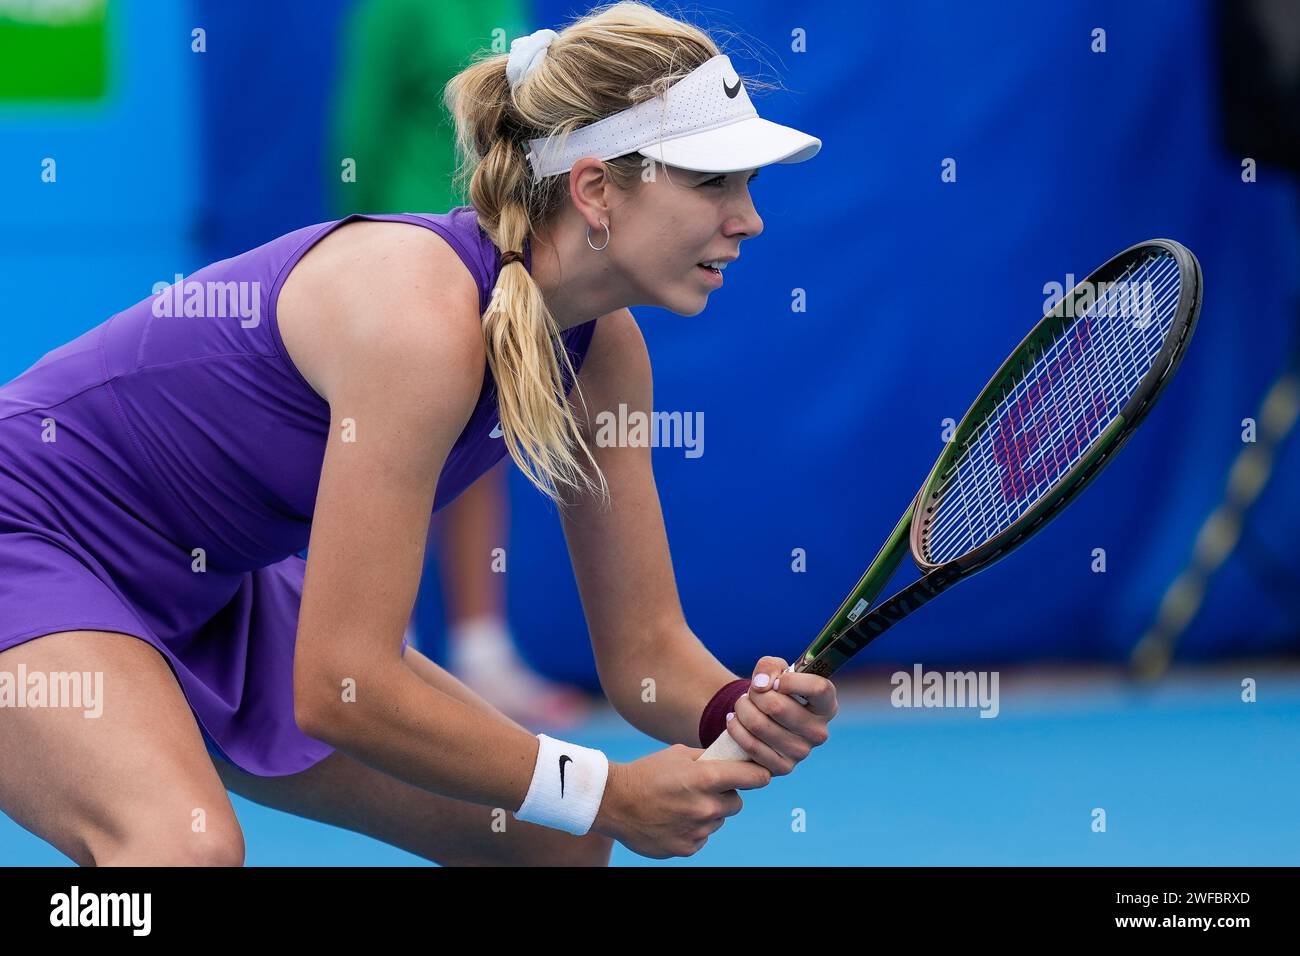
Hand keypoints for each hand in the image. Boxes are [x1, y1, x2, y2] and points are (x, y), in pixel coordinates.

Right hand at [593, 744, 770, 858]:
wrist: (614, 802)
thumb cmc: (647, 772)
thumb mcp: (678, 755)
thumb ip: (708, 758)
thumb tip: (731, 759)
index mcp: (706, 778)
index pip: (752, 778)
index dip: (759, 775)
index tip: (761, 775)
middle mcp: (706, 807)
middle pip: (736, 803)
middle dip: (725, 796)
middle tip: (704, 789)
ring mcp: (697, 830)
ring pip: (717, 821)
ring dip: (707, 813)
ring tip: (681, 804)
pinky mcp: (687, 848)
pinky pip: (702, 837)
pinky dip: (693, 829)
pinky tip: (673, 819)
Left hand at [722, 657, 837, 774]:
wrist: (762, 717)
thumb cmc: (774, 690)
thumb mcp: (775, 670)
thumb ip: (770, 667)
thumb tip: (761, 685)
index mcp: (826, 705)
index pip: (818, 688)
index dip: (791, 681)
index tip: (776, 681)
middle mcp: (819, 732)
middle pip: (777, 707)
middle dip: (755, 694)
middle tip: (751, 693)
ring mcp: (801, 752)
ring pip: (759, 724)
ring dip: (742, 709)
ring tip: (742, 705)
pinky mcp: (782, 767)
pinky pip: (751, 745)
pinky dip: (736, 728)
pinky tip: (734, 720)